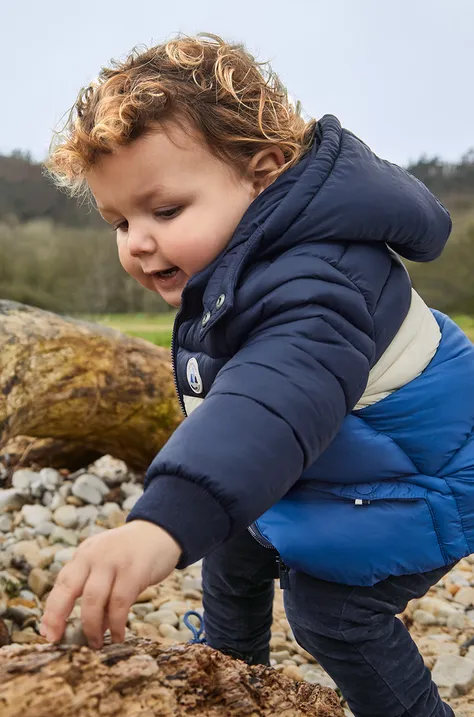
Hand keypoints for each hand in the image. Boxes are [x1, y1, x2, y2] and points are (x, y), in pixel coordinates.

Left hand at [40, 520, 180, 648]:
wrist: (160, 532)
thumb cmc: (131, 554)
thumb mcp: (106, 563)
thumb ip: (95, 588)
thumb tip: (90, 626)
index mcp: (84, 554)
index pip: (62, 582)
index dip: (52, 610)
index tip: (47, 633)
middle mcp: (95, 555)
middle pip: (70, 588)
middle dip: (60, 617)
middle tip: (60, 640)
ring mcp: (114, 562)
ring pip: (93, 600)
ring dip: (92, 627)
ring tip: (96, 644)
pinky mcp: (134, 571)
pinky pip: (119, 604)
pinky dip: (116, 624)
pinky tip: (118, 636)